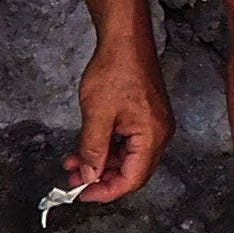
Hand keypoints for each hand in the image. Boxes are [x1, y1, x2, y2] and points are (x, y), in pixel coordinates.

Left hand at [66, 12, 169, 203]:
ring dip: (102, 162)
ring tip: (74, 162)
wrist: (125, 39)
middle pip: (132, 171)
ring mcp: (154, 125)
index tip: (82, 193)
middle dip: (102, 177)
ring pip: (128, 157)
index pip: (132, 179)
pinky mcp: (146, 116)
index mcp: (152, 136)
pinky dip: (108, 147)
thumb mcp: (96, 114)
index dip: (106, 191)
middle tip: (74, 179)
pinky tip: (88, 146)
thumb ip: (93, 149)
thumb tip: (89, 175)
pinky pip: (128, 142)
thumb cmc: (115, 69)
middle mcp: (159, 134)